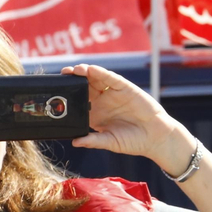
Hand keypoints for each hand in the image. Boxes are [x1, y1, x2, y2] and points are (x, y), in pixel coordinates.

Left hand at [65, 64, 195, 174]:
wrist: (156, 137)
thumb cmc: (133, 141)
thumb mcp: (110, 142)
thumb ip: (93, 141)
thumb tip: (75, 142)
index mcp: (95, 114)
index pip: (78, 101)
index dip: (67, 96)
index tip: (55, 93)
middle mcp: (102, 101)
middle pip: (84, 86)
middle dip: (73, 80)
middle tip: (62, 75)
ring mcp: (113, 93)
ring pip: (95, 79)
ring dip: (84, 73)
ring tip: (74, 70)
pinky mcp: (125, 88)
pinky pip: (111, 78)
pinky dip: (101, 73)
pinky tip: (92, 70)